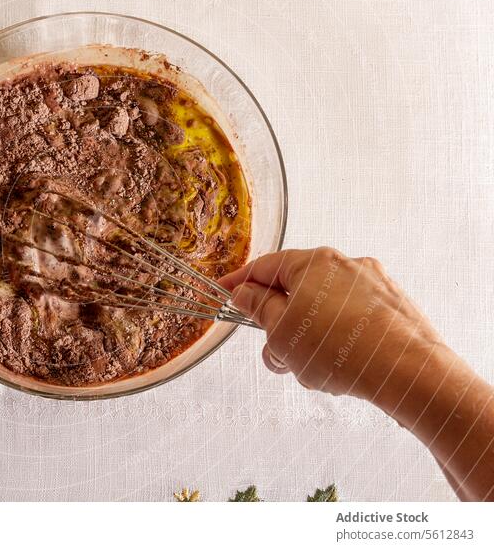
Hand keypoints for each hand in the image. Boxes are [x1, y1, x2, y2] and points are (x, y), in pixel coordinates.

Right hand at [220, 247, 446, 402]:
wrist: (408, 371)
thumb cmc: (339, 349)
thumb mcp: (281, 332)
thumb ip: (259, 308)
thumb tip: (246, 293)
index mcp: (312, 262)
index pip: (264, 266)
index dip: (240, 282)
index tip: (225, 293)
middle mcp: (344, 264)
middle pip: (295, 288)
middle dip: (279, 322)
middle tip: (274, 352)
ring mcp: (372, 284)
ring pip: (323, 308)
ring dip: (308, 335)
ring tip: (310, 369)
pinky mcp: (392, 307)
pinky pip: (350, 319)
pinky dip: (336, 338)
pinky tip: (338, 366)